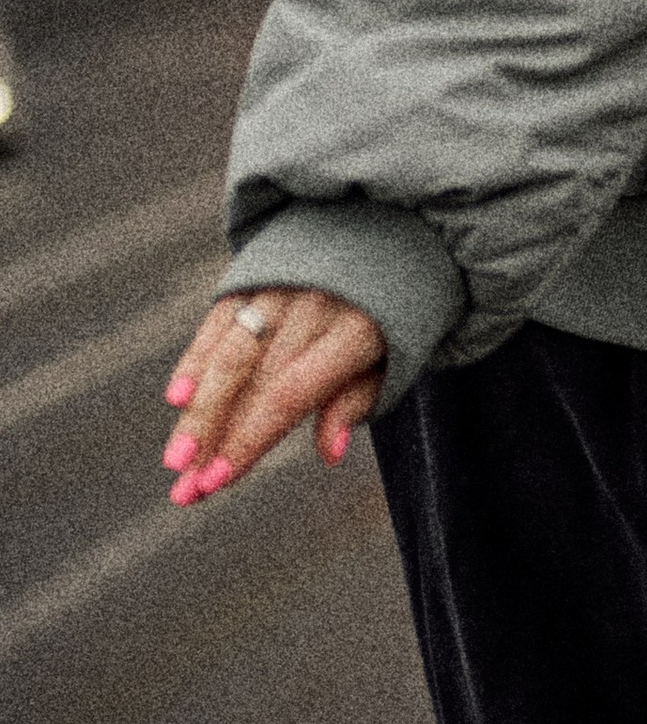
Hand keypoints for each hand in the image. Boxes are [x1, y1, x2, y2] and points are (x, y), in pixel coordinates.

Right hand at [159, 287, 385, 502]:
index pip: (288, 395)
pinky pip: (220, 320)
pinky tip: (177, 397)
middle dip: (213, 439)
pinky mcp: (254, 278)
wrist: (387, 234)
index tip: (217, 483)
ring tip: (174, 459)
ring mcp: (279, 289)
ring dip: (197, 410)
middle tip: (185, 489)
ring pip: (228, 354)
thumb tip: (331, 454)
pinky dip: (196, 358)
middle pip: (251, 381)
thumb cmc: (391, 313)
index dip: (249, 439)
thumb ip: (357, 400)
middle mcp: (311, 307)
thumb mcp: (393, 357)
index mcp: (353, 331)